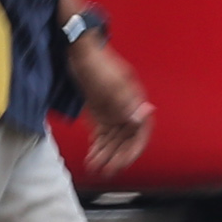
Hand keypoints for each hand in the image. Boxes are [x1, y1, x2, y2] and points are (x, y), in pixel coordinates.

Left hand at [72, 38, 155, 177]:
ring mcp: (113, 111)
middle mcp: (127, 109)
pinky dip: (97, 146)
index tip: (123, 163)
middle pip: (125, 139)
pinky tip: (92, 157)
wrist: (78, 49)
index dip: (133, 150)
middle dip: (116, 156)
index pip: (140, 133)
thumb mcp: (111, 84)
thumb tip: (144, 115)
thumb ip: (125, 102)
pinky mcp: (100, 111)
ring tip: (94, 167)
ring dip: (105, 154)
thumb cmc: (97, 63)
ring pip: (112, 139)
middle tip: (106, 171)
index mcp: (135, 102)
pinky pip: (101, 133)